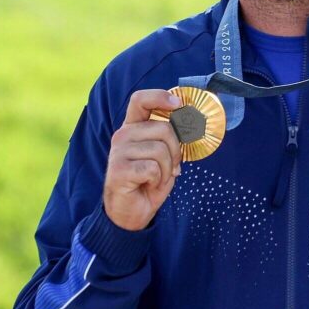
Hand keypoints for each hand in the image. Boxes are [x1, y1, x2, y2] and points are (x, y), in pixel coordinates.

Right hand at [102, 89, 182, 230]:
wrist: (130, 211)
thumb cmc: (148, 181)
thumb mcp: (163, 156)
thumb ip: (170, 138)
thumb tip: (189, 123)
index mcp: (133, 128)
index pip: (140, 100)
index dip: (160, 97)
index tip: (178, 103)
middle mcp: (123, 135)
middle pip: (163, 129)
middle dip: (175, 151)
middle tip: (170, 167)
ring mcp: (118, 152)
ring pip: (160, 150)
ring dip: (167, 169)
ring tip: (156, 178)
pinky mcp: (118, 169)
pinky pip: (153, 168)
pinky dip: (157, 180)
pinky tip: (148, 185)